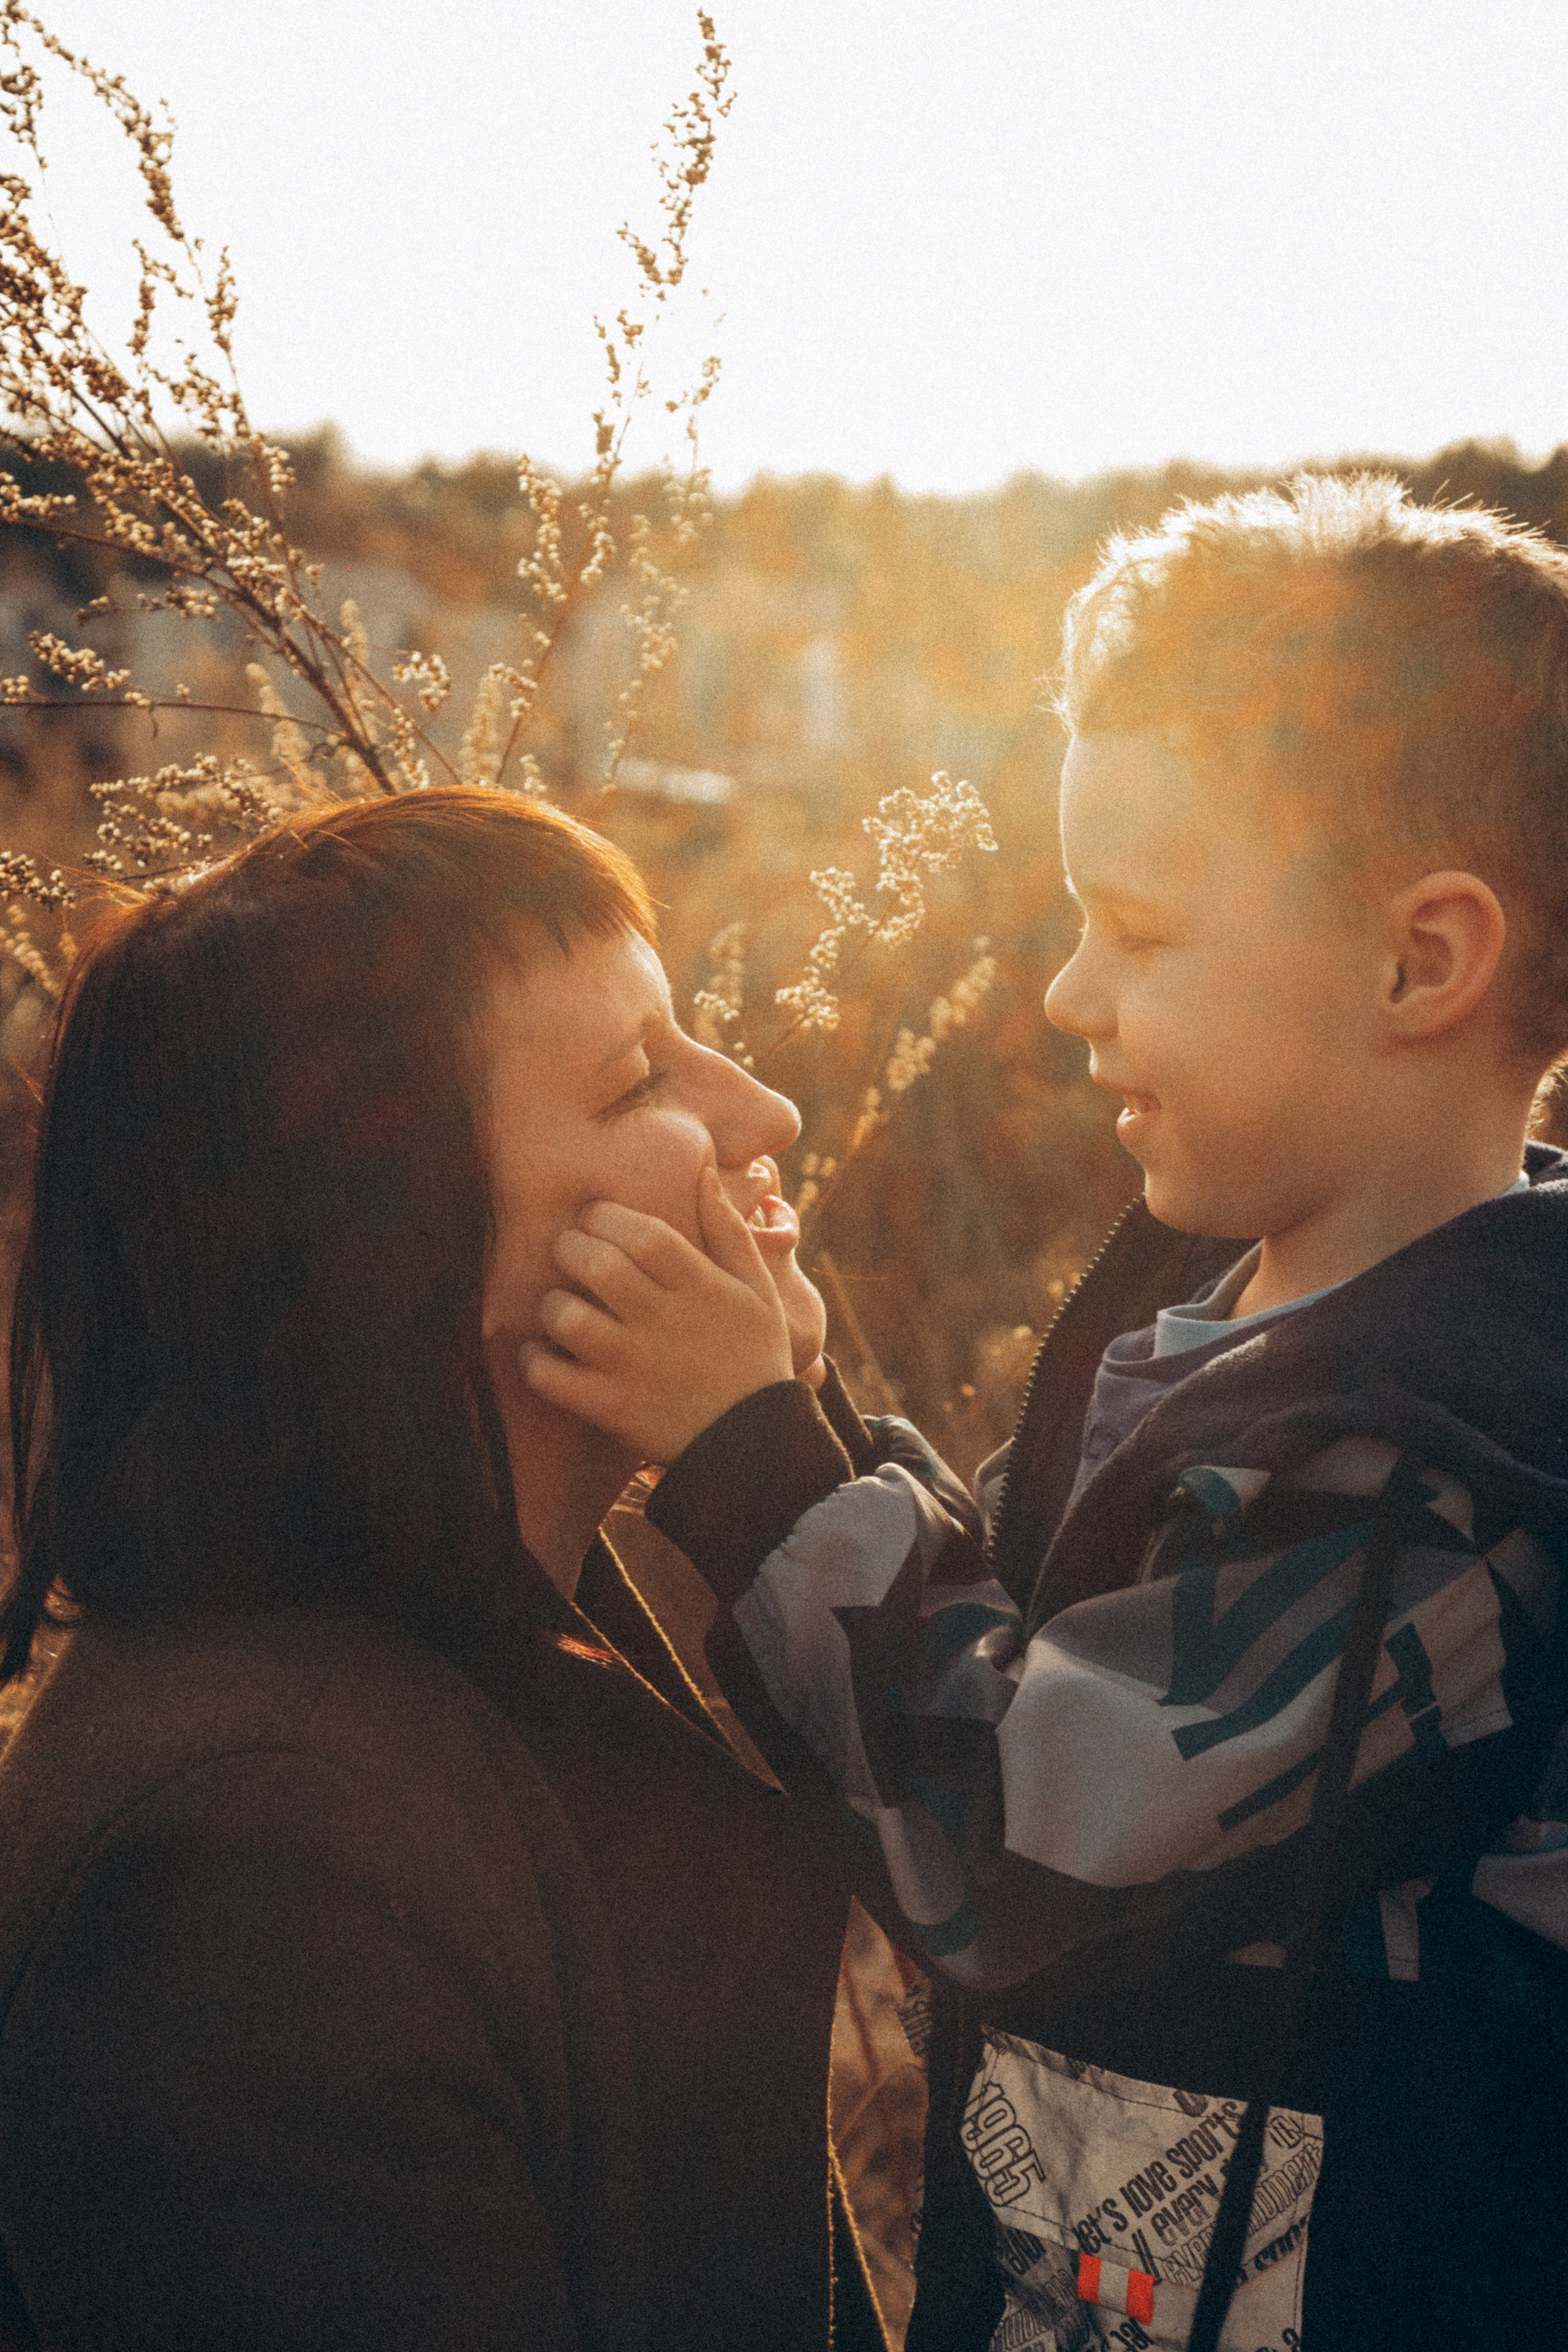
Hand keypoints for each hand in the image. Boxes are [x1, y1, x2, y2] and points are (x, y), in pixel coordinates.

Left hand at [521, 1168, 795, 1461]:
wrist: (756, 1445)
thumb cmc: (755, 1357)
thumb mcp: (758, 1290)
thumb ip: (729, 1229)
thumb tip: (704, 1170)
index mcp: (701, 1288)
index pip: (642, 1234)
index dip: (606, 1217)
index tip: (596, 1219)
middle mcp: (665, 1323)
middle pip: (597, 1265)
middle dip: (571, 1249)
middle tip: (570, 1253)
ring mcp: (635, 1367)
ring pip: (569, 1318)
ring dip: (553, 1305)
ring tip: (560, 1305)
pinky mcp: (612, 1408)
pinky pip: (552, 1377)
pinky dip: (536, 1362)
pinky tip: (542, 1353)